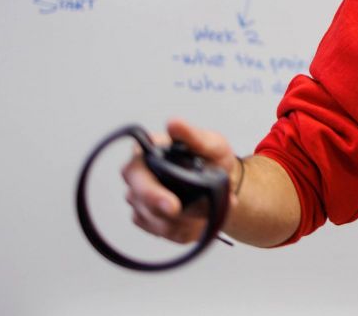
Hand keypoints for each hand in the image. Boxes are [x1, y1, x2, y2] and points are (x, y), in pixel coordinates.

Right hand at [120, 118, 240, 243]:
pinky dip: (184, 231)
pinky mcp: (148, 219)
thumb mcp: (210, 143)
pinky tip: (199, 221)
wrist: (222, 181)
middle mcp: (137, 177)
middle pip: (139, 200)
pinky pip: (163, 233)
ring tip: (207, 212)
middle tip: (186, 217)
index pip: (136, 172)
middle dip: (164, 212)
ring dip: (182, 222)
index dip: (151, 192)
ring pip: (152, 220)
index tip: (172, 205)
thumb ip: (192, 135)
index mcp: (146, 153)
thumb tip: (173, 124)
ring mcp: (140, 200)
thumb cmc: (211, 158)